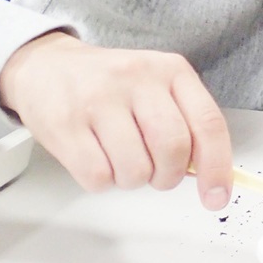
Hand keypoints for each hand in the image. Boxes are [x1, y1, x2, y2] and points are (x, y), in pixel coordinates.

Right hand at [0, 32, 232, 209]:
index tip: (216, 197)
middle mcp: (138, 79)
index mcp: (171, 70)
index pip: (208, 123)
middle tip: (157, 175)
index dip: (217, 167)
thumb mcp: (156, 86)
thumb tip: (205, 173)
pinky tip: (96, 159)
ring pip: (135, 169)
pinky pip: (98, 176)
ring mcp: (99, 99)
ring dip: (132, 179)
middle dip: (168, 176)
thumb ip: (185, 121)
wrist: (45, 66)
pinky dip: (102, 181)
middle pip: (172, 148)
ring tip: (120, 160)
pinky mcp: (65, 123)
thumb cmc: (109, 83)